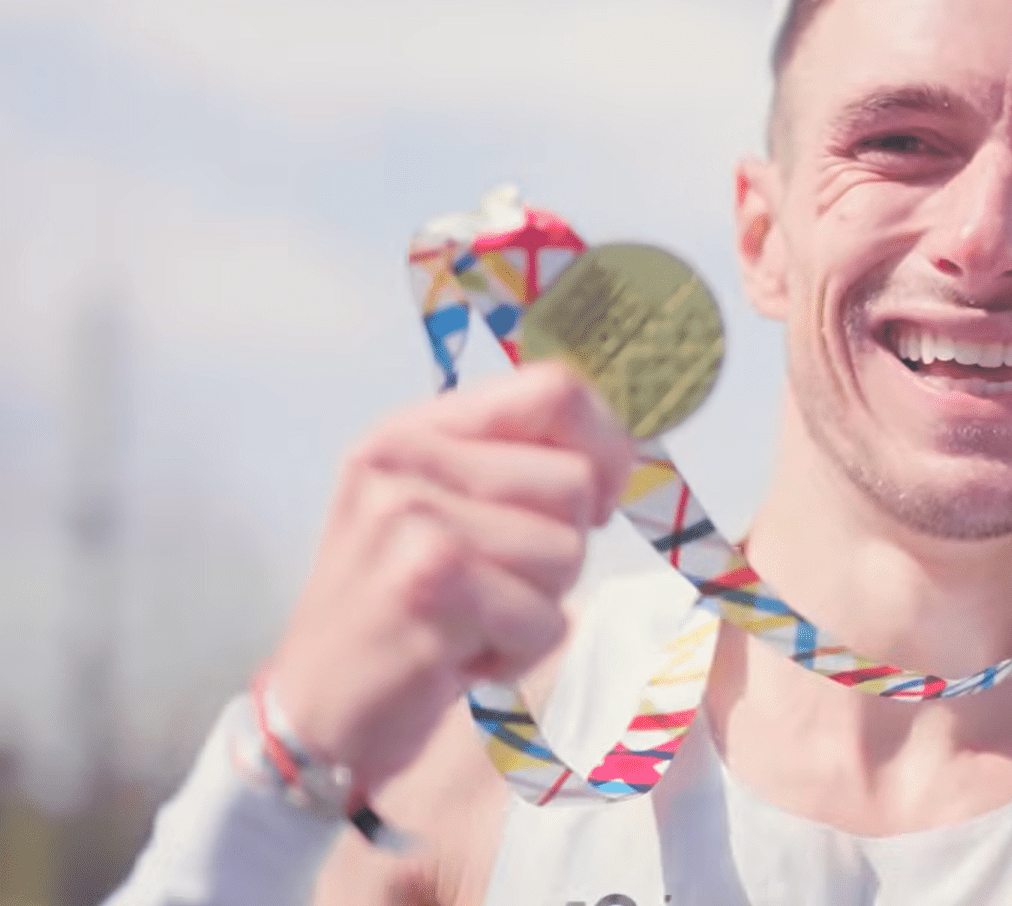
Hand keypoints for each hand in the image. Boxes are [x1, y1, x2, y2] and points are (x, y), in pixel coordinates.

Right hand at [267, 361, 634, 792]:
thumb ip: (518, 465)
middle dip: (560, 547)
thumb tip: (616, 458)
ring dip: (538, 605)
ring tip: (472, 618)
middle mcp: (404, 460)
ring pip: (566, 552)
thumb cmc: (403, 602)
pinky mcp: (424, 586)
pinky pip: (544, 617)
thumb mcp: (446, 508)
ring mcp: (408, 519)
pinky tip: (461, 656)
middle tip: (493, 582)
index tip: (590, 503)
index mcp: (415, 430)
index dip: (603, 447)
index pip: (554, 391)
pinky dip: (520, 650)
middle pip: (574, 481)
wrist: (317, 699)